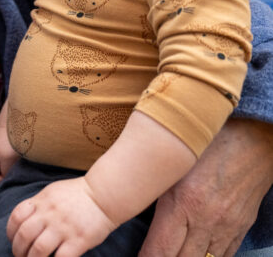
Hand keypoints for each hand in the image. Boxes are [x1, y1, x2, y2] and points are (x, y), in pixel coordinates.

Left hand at [6, 177, 116, 256]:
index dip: (10, 230)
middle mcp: (49, 213)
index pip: (17, 215)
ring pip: (39, 249)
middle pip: (24, 235)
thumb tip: (24, 220)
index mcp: (41, 200)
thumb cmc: (77, 194)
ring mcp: (63, 227)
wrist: (103, 195)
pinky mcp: (78, 240)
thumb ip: (38, 204)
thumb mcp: (52, 192)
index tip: (12, 239)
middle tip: (20, 256)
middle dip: (18, 250)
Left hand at [139, 118, 272, 256]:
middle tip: (151, 255)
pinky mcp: (240, 229)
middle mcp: (206, 222)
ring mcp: (226, 229)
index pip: (161, 250)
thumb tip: (132, 200)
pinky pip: (224, 256)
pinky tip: (196, 252)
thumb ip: (156, 186)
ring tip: (171, 253)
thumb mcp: (173, 163)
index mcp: (184, 203)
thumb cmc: (207, 143)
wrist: (252, 140)